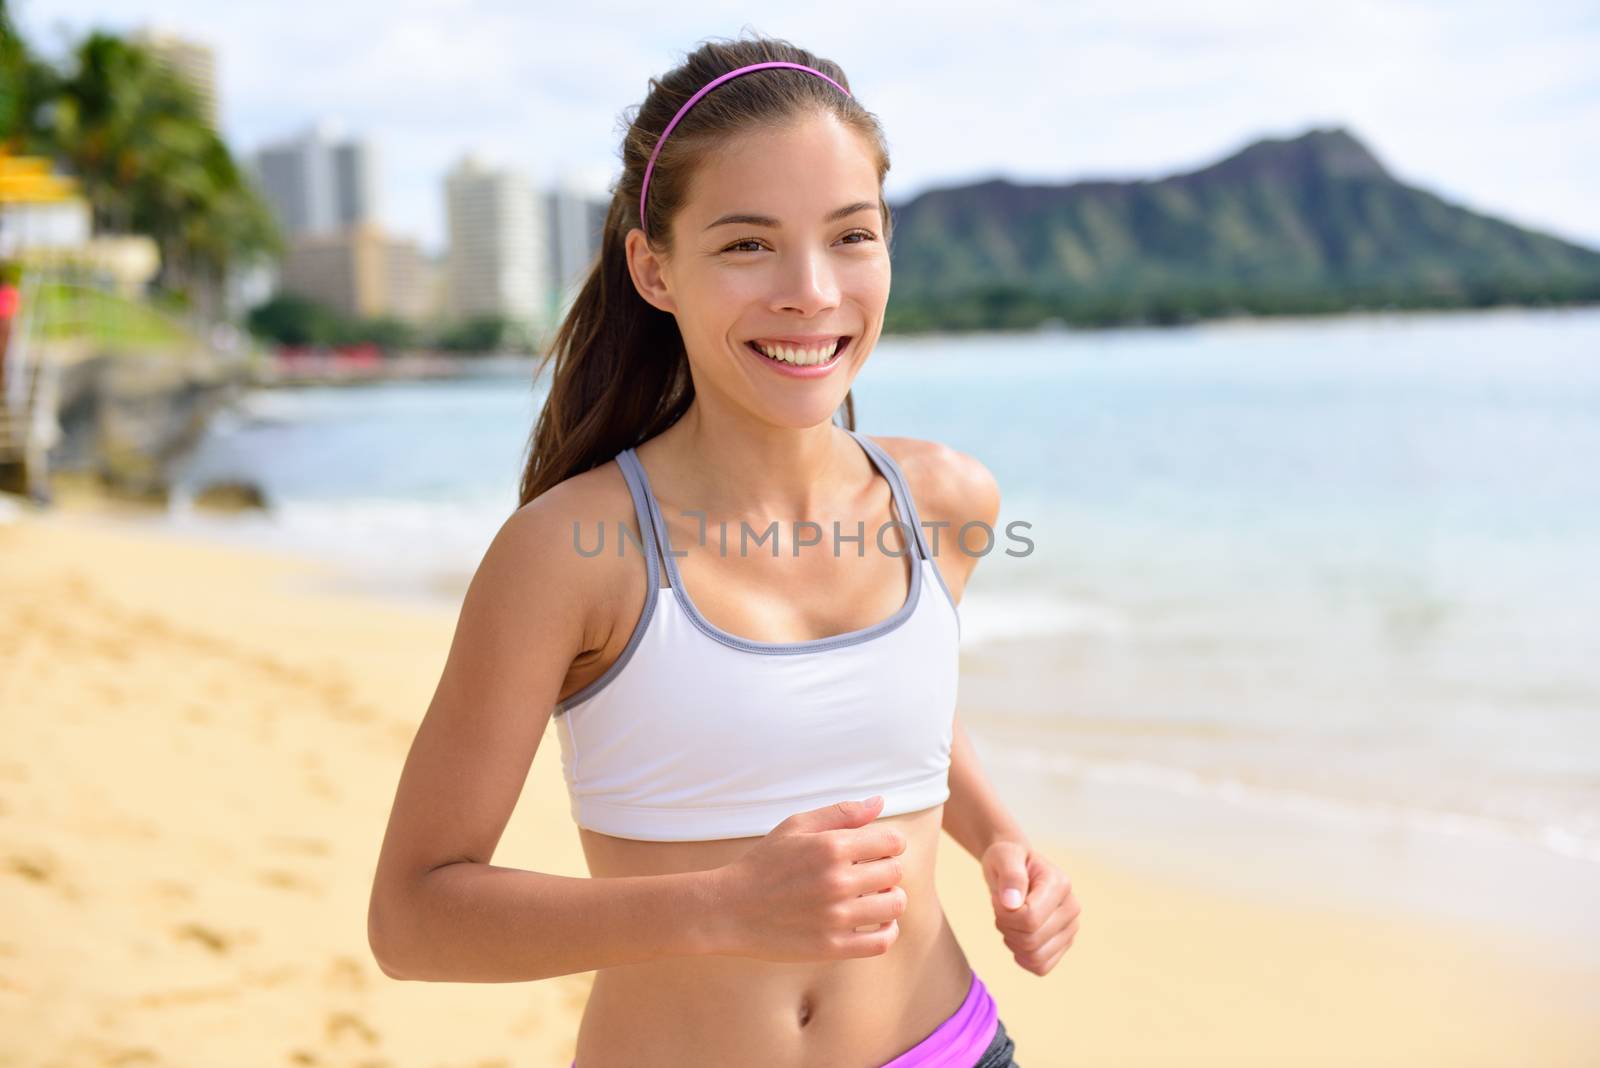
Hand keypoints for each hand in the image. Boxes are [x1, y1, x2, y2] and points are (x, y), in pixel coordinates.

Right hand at [711, 795, 907, 962]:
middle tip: (869, 873)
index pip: (892, 841)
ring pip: (895, 905)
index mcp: (830, 847)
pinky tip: (876, 922)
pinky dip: (888, 930)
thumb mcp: (795, 826)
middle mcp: (837, 881)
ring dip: (891, 898)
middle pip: (895, 872)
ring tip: (874, 896)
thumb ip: (841, 813)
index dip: (890, 843)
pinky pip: (881, 941)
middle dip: (887, 868)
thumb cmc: (763, 863)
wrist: (729, 909)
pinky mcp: (832, 946)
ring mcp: (836, 916)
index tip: (877, 850)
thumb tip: (880, 802)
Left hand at [982, 839, 1080, 975]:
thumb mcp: (1003, 856)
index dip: (1005, 914)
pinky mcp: (1063, 945)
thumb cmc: (1008, 860)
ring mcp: (1070, 929)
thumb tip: (1013, 903)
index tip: (998, 898)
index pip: (1030, 918)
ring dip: (1012, 941)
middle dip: (1006, 927)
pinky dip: (1022, 957)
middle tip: (1000, 909)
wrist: (1015, 867)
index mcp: (1060, 884)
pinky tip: (1015, 936)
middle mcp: (1071, 908)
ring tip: (1008, 920)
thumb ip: (1010, 876)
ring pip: (1036, 957)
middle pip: (1031, 940)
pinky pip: (1041, 967)